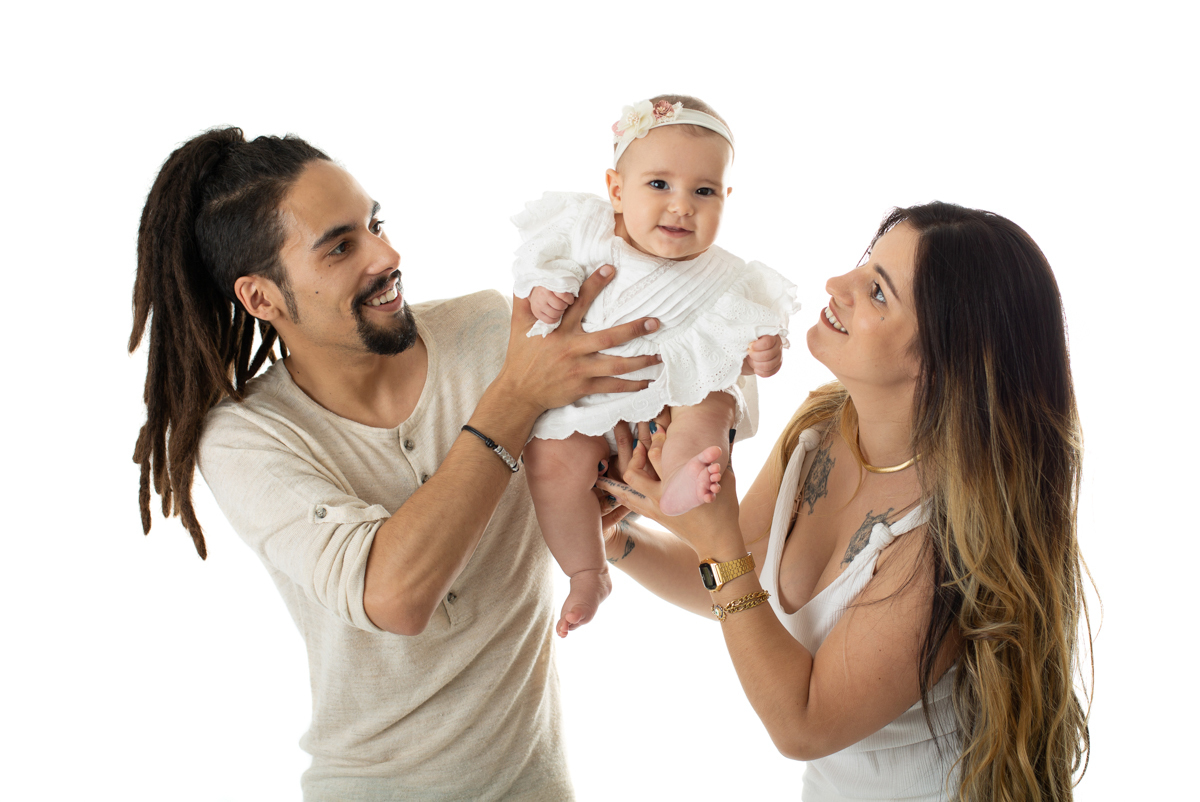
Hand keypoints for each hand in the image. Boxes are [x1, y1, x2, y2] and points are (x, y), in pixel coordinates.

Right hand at [500, 266, 661, 414]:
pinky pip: (612, 386)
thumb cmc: (521, 355)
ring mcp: (580, 369)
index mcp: (559, 330)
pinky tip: (647, 382)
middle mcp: (572, 348)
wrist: (519, 392)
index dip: (595, 285)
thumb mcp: (518, 324)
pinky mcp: (583, 387)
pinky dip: (631, 386)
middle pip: (609, 337)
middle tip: (655, 322)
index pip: (579, 302)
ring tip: (659, 356)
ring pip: (616, 365)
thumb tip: (528, 275)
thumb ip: (525, 300)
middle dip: (634, 329)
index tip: (611, 269)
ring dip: (640, 361)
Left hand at [596, 419, 742, 557]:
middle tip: (638, 445)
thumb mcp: (724, 480)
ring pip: (625, 493)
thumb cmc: (724, 510)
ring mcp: (656, 508)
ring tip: (599, 476)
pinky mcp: (656, 516)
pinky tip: (613, 492)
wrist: (717, 541)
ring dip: (612, 483)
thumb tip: (720, 440)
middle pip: (633, 473)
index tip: (657, 428)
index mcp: (677, 484)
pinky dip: (621, 496)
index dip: (656, 440)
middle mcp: (661, 496)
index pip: (657, 456)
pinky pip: (631, 504)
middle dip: (633, 456)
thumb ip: (716, 460)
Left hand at [741, 334, 783, 377]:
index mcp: (772, 336)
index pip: (768, 342)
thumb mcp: (749, 336)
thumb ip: (750, 335)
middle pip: (768, 355)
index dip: (757, 346)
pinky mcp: (776, 367)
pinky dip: (760, 372)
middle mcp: (778, 346)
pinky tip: (755, 368)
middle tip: (748, 353)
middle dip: (754, 355)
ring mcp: (778, 358)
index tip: (749, 346)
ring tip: (751, 360)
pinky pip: (769, 373)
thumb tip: (750, 342)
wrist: (749, 353)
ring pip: (769, 365)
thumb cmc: (749, 342)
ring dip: (756, 364)